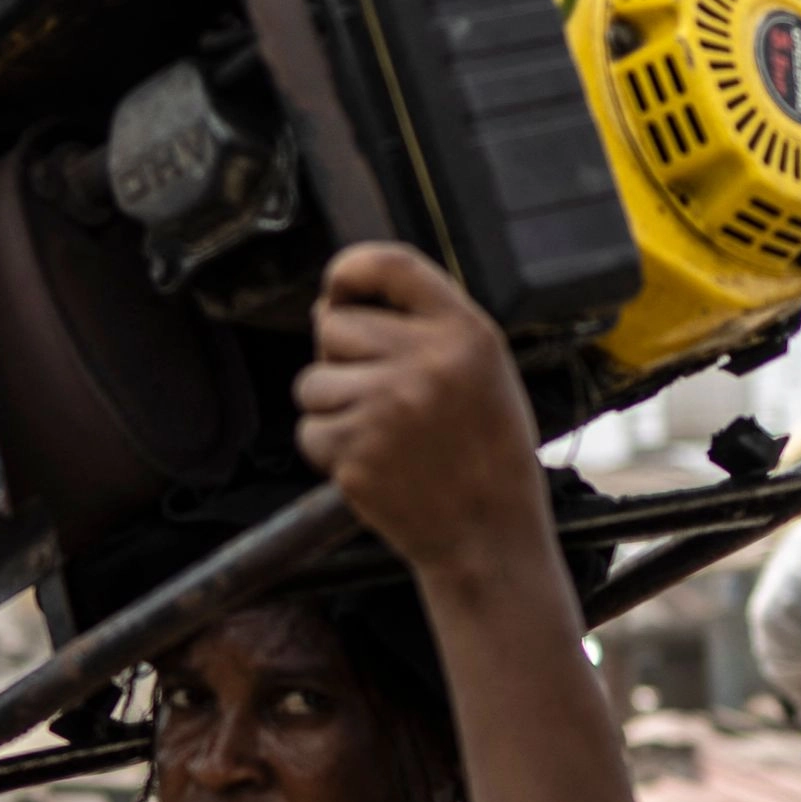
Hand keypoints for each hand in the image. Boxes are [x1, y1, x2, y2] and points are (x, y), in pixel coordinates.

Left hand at [292, 243, 554, 585]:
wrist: (490, 536)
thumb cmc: (486, 453)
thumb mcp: (484, 370)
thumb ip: (423, 328)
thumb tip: (329, 305)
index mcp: (465, 334)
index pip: (391, 265)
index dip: (350, 270)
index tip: (335, 287)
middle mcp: (425, 363)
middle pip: (334, 325)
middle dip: (340, 356)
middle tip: (378, 394)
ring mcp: (387, 408)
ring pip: (312, 382)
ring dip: (332, 407)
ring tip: (381, 434)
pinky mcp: (357, 452)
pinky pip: (310, 431)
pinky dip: (329, 450)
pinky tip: (373, 463)